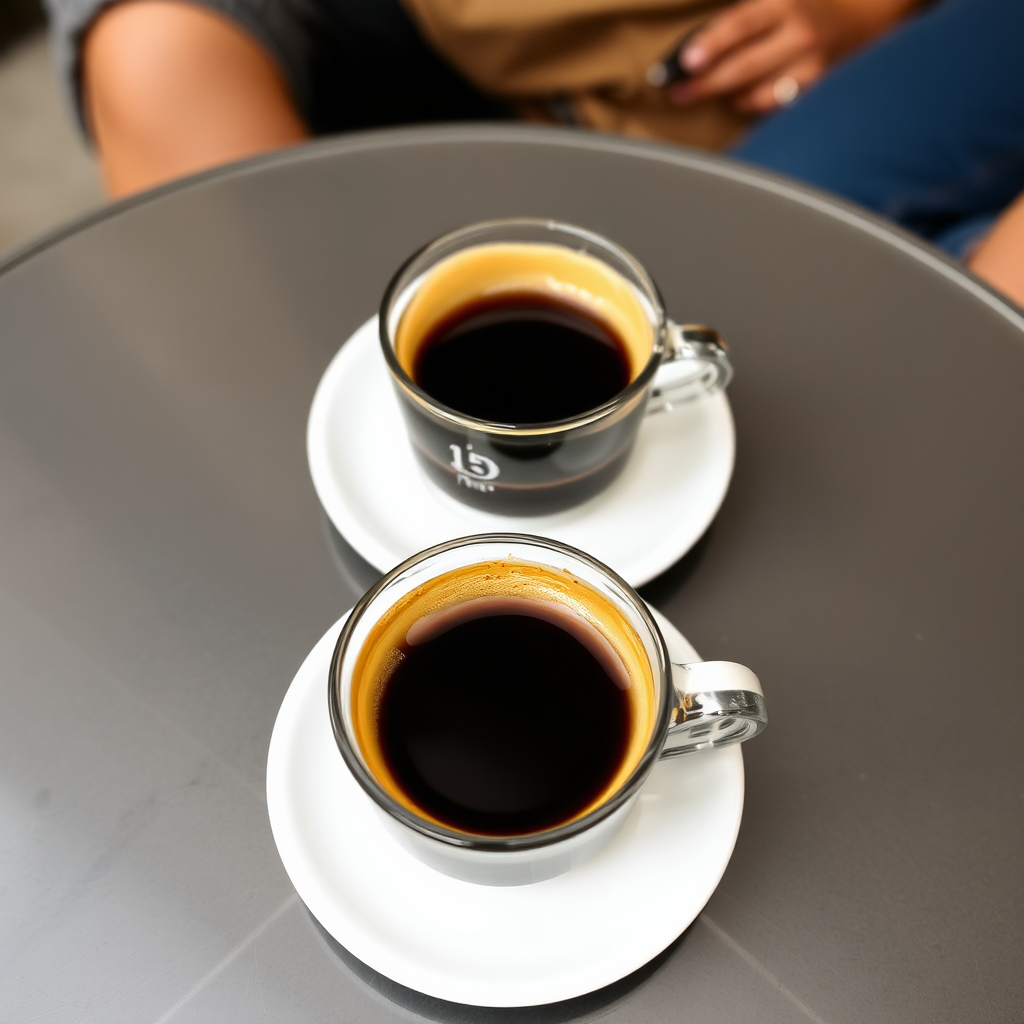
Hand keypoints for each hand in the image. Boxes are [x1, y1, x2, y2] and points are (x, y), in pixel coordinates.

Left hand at [669, 0, 913, 113]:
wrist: (872, 9)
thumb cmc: (813, 1)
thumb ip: (747, 11)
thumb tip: (703, 38)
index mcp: (785, 1)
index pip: (739, 25)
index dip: (710, 44)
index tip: (686, 62)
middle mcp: (799, 33)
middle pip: (742, 66)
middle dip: (706, 83)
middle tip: (680, 94)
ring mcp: (811, 64)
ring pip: (759, 94)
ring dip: (731, 98)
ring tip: (716, 97)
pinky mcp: (819, 87)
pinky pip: (778, 106)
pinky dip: (756, 106)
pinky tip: (743, 101)